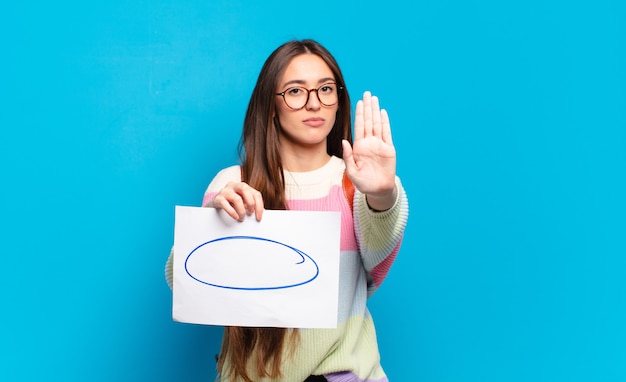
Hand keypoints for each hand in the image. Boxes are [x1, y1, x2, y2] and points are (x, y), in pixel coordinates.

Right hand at [205, 181, 263, 220]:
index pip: (255, 193)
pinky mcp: (217, 198)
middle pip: (245, 189)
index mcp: (243, 186)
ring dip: (241, 210)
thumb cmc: (231, 204)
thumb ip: (250, 205)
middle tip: (250, 214)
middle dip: (251, 203)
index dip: (259, 206)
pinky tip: (235, 217)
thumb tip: (258, 215)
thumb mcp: (242, 202)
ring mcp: (225, 191)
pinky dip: (231, 212)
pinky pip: (225, 204)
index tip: (259, 217)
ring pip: (236, 198)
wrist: (214, 204)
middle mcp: (234, 185)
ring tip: (241, 218)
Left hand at [342, 91, 396, 210]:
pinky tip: (383, 112)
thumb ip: (348, 156)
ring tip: (374, 98)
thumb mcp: (352, 171)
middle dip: (367, 107)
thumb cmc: (363, 183)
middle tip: (367, 93)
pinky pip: (387, 133)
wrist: (378, 190)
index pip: (359, 126)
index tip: (358, 102)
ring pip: (377, 124)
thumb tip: (344, 141)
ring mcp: (379, 145)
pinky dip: (385, 122)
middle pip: (368, 121)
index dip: (359, 114)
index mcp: (359, 147)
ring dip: (376, 111)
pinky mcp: (389, 149)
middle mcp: (369, 143)